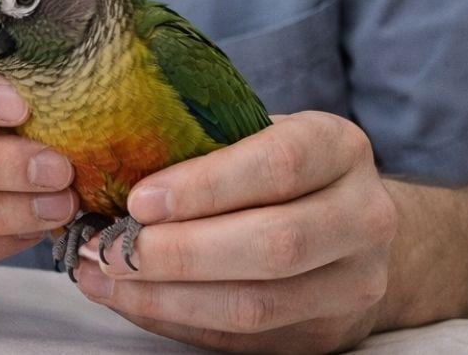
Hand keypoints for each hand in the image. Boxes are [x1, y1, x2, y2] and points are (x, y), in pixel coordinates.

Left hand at [73, 111, 397, 351]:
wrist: (350, 224)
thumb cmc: (276, 168)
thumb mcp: (254, 133)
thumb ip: (200, 145)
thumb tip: (109, 169)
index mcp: (338, 148)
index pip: (279, 165)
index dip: (205, 186)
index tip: (139, 199)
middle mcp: (362, 217)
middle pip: (274, 245)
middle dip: (179, 252)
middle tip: (110, 248)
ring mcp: (353, 283)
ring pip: (257, 305)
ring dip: (167, 297)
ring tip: (105, 277)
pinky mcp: (325, 334)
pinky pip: (242, 339)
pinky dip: (176, 321)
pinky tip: (130, 299)